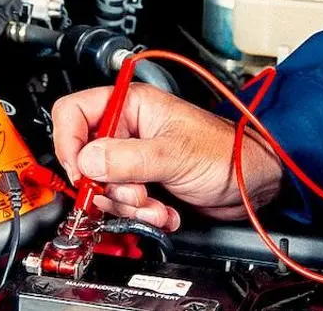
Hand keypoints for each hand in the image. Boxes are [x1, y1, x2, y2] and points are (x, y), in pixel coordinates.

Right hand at [52, 83, 282, 230]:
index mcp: (131, 106)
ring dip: (129, 205)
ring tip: (156, 206)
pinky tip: (165, 212)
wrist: (253, 183)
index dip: (69, 141)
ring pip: (103, 187)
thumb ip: (126, 159)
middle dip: (108, 185)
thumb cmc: (227, 152)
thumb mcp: (173, 154)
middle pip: (85, 159)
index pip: (74, 113)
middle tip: (134, 193)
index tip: (80, 170)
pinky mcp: (144, 183)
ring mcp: (134, 158)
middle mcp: (128, 130)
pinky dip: (141, 215)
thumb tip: (86, 162)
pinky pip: (123, 204)